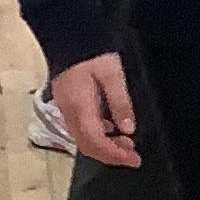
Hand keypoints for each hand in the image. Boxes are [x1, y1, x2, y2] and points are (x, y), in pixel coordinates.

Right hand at [50, 51, 139, 167]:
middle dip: (111, 154)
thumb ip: (121, 103)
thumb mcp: (112, 75)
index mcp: (80, 108)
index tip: (134, 160)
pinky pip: (82, 129)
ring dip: (105, 146)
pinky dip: (99, 135)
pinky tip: (113, 129)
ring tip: (127, 143)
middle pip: (88, 146)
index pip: (96, 142)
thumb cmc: (91, 54)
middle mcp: (69, 113)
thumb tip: (128, 128)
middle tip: (133, 156)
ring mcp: (66, 110)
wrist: (68, 38)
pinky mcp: (67, 105)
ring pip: (84, 139)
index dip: (115, 155)